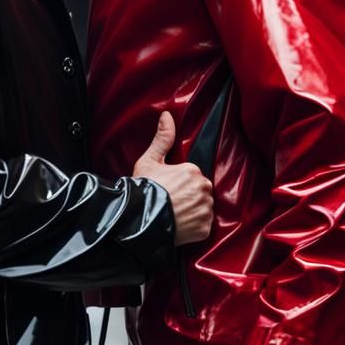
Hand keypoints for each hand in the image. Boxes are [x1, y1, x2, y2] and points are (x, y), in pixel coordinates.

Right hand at [132, 111, 212, 245]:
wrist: (139, 222)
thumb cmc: (143, 190)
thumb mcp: (149, 161)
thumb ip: (162, 139)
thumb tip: (167, 116)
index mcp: (192, 170)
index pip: (192, 175)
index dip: (179, 183)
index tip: (168, 189)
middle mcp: (203, 189)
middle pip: (200, 191)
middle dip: (188, 196)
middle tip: (170, 202)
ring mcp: (205, 210)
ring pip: (203, 208)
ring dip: (192, 211)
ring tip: (174, 214)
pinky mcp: (204, 229)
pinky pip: (203, 226)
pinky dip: (193, 226)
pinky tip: (179, 224)